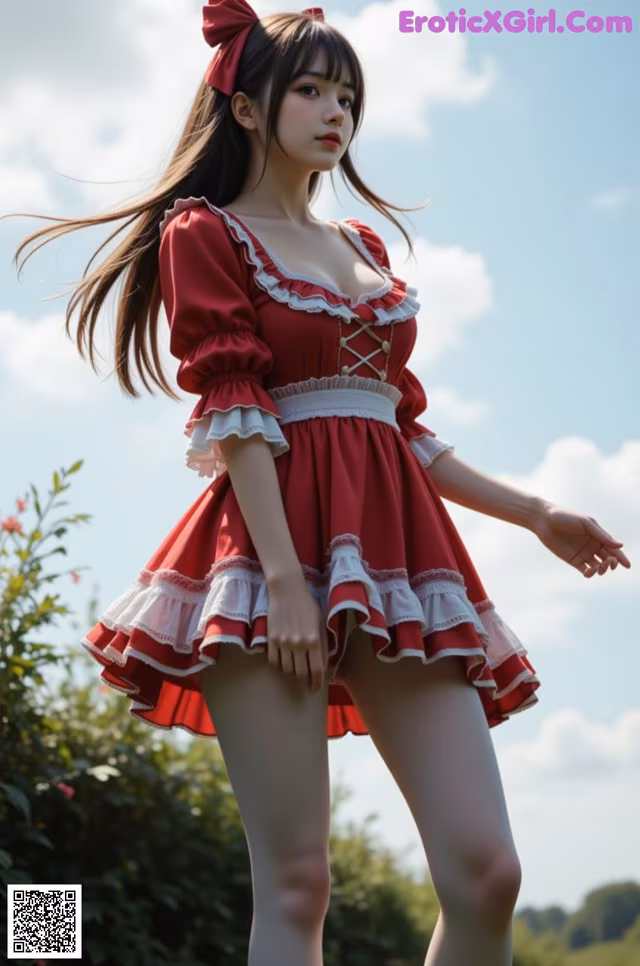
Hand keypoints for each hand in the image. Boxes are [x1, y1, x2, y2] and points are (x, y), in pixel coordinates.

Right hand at [266, 574, 328, 691]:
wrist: (287, 590)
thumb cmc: (307, 606)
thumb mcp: (320, 623)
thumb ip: (323, 645)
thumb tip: (323, 665)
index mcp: (315, 640)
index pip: (317, 670)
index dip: (317, 683)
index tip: (316, 688)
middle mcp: (299, 643)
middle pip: (301, 674)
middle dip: (305, 682)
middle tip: (307, 685)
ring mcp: (284, 642)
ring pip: (287, 670)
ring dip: (293, 675)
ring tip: (296, 673)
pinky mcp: (272, 639)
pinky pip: (274, 662)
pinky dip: (280, 667)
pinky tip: (284, 665)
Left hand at [531, 502, 631, 576]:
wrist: (544, 520)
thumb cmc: (565, 516)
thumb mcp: (585, 523)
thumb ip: (601, 535)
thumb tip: (619, 545)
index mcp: (597, 536)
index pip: (613, 549)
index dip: (621, 558)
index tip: (627, 566)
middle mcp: (592, 546)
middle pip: (607, 559)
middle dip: (611, 564)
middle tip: (609, 563)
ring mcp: (583, 554)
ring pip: (598, 567)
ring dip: (602, 570)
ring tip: (599, 567)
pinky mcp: (573, 561)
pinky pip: (585, 571)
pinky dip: (590, 574)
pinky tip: (589, 571)